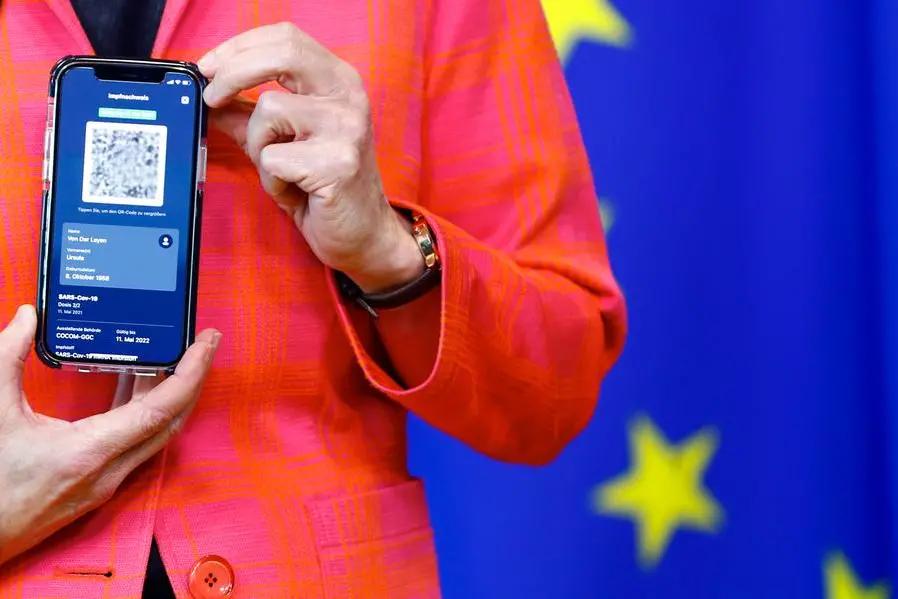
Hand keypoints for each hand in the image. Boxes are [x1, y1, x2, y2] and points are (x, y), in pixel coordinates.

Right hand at [0, 306, 219, 564]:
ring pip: (155, 434)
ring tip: (170, 354)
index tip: (207, 343)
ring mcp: (105, 484)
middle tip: (202, 342)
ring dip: (168, 395)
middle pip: (171, 420)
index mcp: (89, 452)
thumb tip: (28, 316)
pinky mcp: (96, 488)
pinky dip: (144, 412)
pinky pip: (135, 444)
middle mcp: (108, 472)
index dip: (191, 372)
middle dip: (192, 378)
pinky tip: (134, 385)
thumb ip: (9, 357)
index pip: (162, 408)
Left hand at [198, 23, 424, 292]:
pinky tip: (295, 191)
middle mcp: (348, 97)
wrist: (363, 234)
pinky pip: (273, 158)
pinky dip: (272, 180)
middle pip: (282, 55)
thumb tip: (204, 92)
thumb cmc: (324, 186)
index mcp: (339, 80)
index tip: (208, 66)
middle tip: (210, 96)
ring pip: (268, 111)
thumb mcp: (283, 141)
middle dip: (233, 72)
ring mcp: (346, 128)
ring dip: (259, 146)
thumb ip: (247, 114)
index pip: (286, 37)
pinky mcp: (337, 163)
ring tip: (281, 170)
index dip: (240, 45)